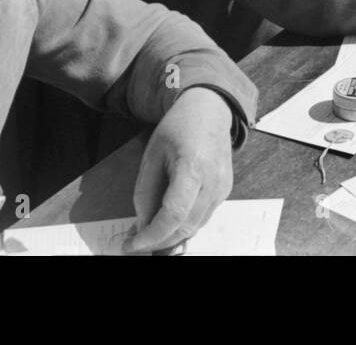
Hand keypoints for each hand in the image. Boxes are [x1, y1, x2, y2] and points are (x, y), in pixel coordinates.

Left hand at [124, 87, 234, 253]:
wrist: (210, 111)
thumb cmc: (178, 128)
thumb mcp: (152, 155)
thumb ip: (146, 192)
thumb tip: (142, 226)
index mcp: (193, 167)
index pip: (173, 215)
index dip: (151, 235)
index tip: (131, 245)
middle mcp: (214, 181)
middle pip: (185, 227)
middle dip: (158, 241)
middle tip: (135, 243)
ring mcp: (223, 188)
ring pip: (195, 227)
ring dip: (170, 236)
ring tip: (148, 232)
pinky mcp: (225, 191)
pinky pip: (202, 217)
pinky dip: (183, 225)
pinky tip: (167, 220)